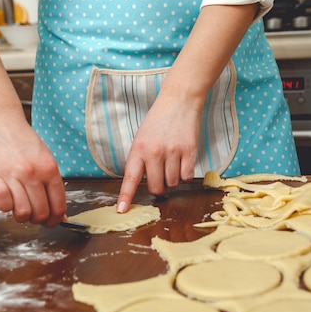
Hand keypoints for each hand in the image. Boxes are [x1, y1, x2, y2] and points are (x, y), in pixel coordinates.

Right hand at [0, 111, 65, 226]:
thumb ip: (52, 185)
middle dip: (37, 219)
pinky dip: (4, 207)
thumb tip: (60, 213)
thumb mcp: (45, 158)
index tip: (51, 222)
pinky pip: (2, 204)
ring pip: (22, 212)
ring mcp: (11, 174)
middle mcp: (32, 172)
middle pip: (40, 212)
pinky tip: (5, 199)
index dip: (55, 219)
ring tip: (18, 207)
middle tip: (32, 215)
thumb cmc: (22, 141)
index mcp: (49, 168)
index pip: (58, 205)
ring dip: (20, 216)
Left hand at [116, 90, 199, 211]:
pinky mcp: (189, 151)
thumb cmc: (158, 121)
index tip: (121, 210)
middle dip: (158, 187)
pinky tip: (183, 161)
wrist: (179, 101)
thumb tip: (142, 183)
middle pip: (156, 187)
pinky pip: (187, 177)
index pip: (130, 178)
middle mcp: (154, 153)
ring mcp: (172, 152)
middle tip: (160, 175)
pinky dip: (185, 174)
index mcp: (138, 150)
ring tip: (172, 161)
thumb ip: (140, 160)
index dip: (126, 196)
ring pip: (173, 183)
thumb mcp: (141, 138)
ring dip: (173, 178)